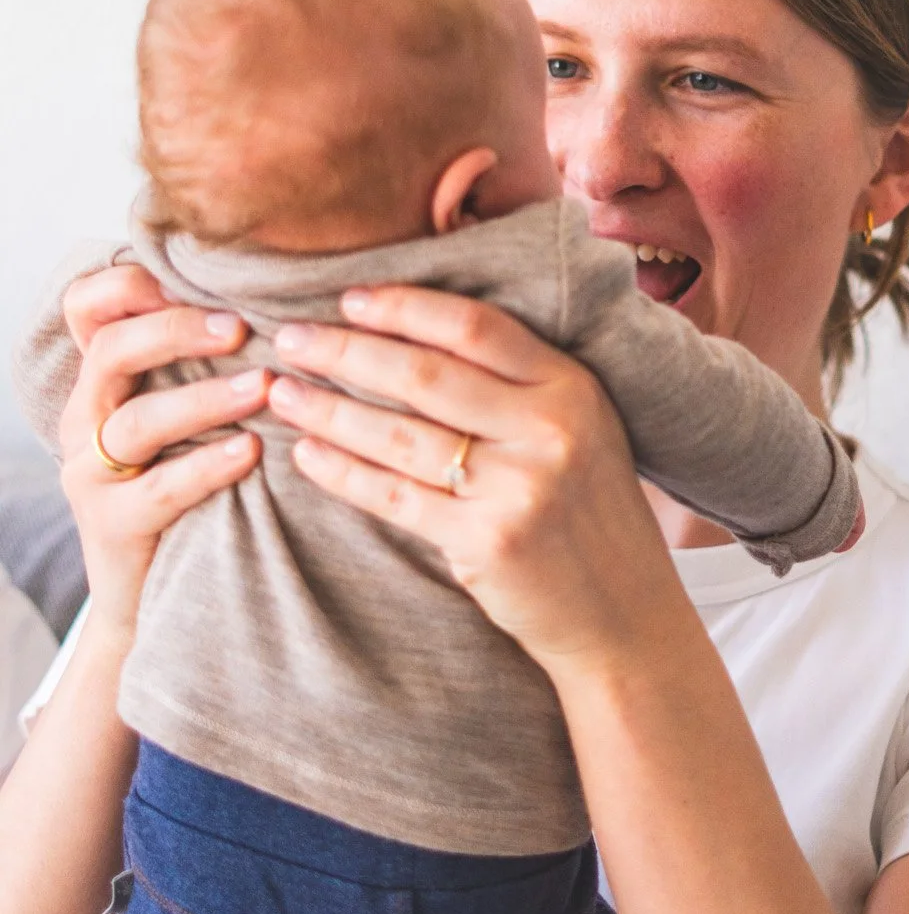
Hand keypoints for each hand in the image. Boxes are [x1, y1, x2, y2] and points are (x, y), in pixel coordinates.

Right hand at [57, 264, 269, 647]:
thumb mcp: (189, 415)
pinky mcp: (112, 525)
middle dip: (177, 330)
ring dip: (206, 397)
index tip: (198, 279)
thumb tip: (287, 299)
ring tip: (265, 388)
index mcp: (101, 380)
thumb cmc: (189, 485)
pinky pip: (158, 488)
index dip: (131, 284)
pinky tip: (252, 452)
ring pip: (137, 419)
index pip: (88, 307)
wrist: (153, 594)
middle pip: (111, 350)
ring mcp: (91, 473)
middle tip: (242, 328)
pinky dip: (207, 465)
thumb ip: (211, 360)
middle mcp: (85, 417)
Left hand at [268, 286, 689, 674]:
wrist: (622, 614)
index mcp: (573, 387)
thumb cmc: (587, 512)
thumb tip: (408, 333)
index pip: (475, 327)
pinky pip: (395, 497)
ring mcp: (519, 488)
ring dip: (329, 412)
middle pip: (426, 376)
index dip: (404, 307)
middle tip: (289, 339)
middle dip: (345, 352)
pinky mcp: (486, 543)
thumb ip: (517, 384)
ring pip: (400, 436)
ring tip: (281, 394)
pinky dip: (342, 474)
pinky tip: (306, 456)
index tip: (347, 299)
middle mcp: (550, 430)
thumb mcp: (581, 429)